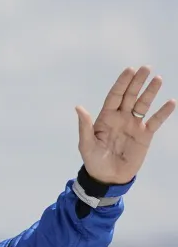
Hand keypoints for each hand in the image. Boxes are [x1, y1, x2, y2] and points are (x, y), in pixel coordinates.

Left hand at [76, 66, 172, 184]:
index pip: (115, 96)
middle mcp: (121, 117)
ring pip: (144, 104)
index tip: (129, 70)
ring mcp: (134, 125)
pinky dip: (163, 112)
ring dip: (151, 92)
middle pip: (130, 96)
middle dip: (137, 82)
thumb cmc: (94, 161)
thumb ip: (84, 126)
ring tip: (158, 79)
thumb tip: (79, 108)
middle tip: (146, 68)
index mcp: (105, 118)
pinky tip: (171, 102)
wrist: (109, 178)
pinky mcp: (145, 135)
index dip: (122, 83)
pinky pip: (155, 121)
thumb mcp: (86, 144)